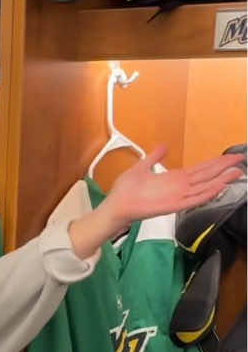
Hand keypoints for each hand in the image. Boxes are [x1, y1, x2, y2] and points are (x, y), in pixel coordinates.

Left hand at [102, 145, 244, 235]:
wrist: (116, 205)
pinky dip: (207, 193)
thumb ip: (154, 157)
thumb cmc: (126, 191)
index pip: (201, 169)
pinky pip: (194, 199)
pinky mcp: (173, 205)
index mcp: (174, 179)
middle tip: (241, 159)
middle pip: (208, 175)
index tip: (230, 156)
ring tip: (237, 171)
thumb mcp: (142, 167)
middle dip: (224, 167)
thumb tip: (163, 146)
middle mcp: (180, 187)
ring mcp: (178, 196)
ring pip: (205, 187)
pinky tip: (219, 186)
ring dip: (221, 179)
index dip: (216, 162)